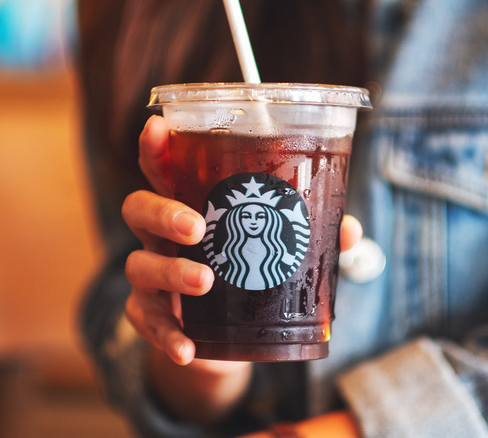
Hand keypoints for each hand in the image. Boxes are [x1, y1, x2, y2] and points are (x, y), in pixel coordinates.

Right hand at [122, 116, 361, 423]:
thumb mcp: (278, 252)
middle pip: (138, 208)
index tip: (158, 127)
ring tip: (206, 281)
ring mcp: (153, 276)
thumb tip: (349, 230)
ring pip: (139, 264)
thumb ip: (310, 236)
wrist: (228, 339)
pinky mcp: (154, 317)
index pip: (165, 169)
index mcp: (191, 205)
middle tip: (198, 226)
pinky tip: (187, 348)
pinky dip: (166, 335)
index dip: (156, 149)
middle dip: (163, 212)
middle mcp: (163, 236)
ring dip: (170, 271)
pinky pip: (145, 322)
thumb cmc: (250, 274)